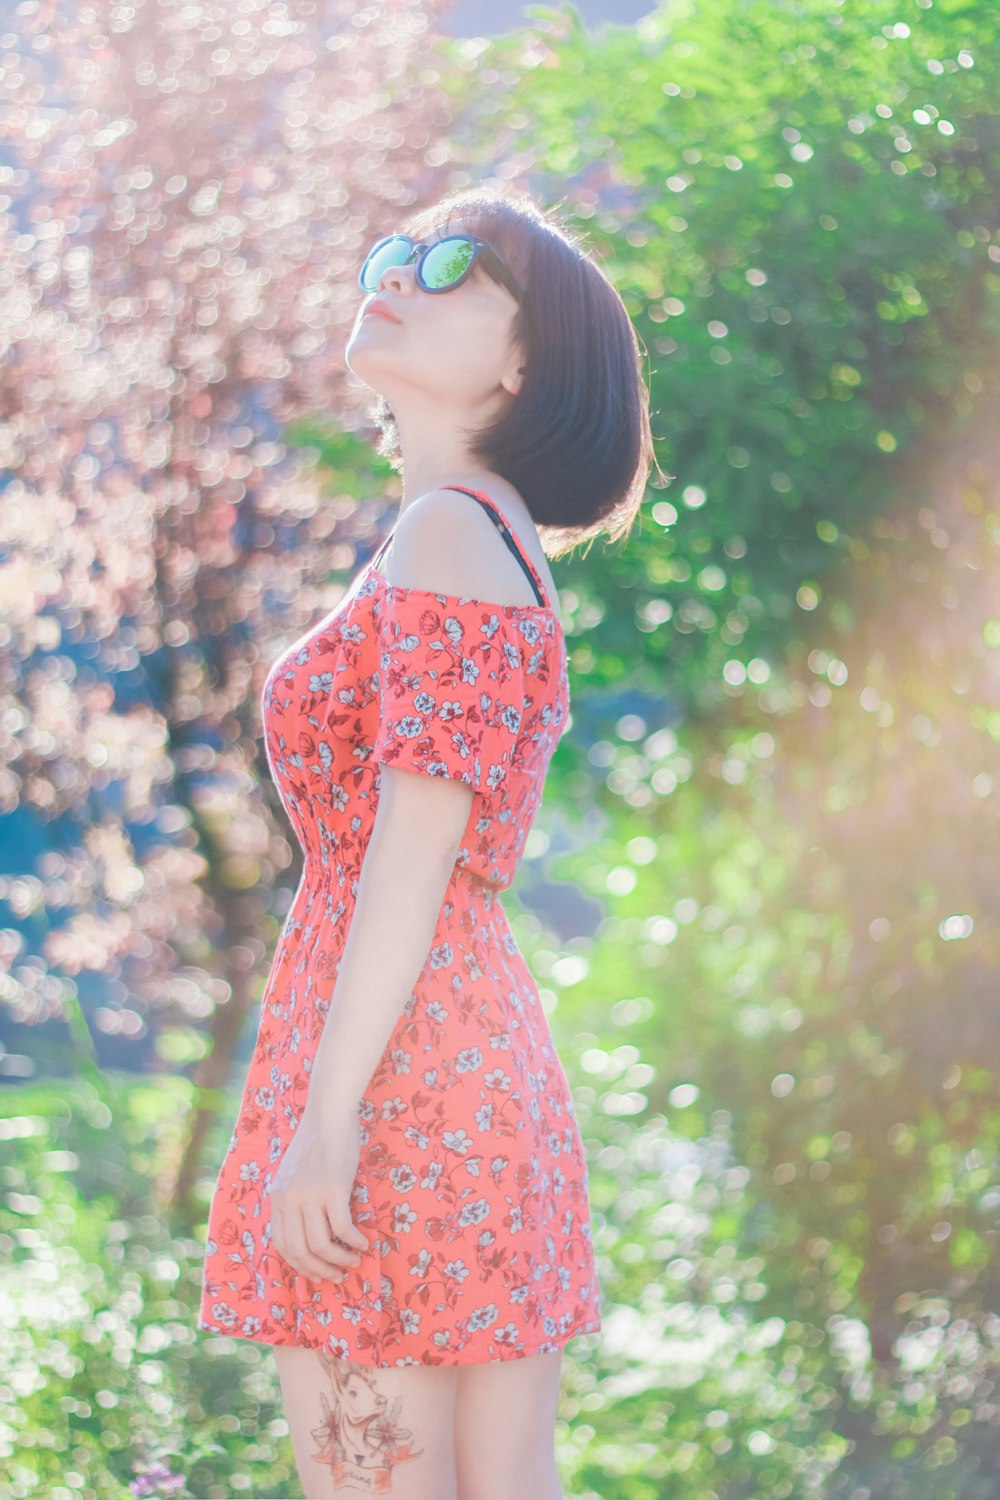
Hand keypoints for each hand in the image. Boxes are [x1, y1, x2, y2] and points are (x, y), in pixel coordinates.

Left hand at [269, 1103, 369, 1283]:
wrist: (329, 1114)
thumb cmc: (317, 1141)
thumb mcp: (296, 1173)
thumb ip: (297, 1198)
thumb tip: (311, 1229)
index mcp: (278, 1198)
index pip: (282, 1245)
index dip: (300, 1265)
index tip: (318, 1272)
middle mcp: (290, 1200)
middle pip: (299, 1252)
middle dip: (319, 1271)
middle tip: (338, 1276)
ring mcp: (310, 1195)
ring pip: (320, 1245)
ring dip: (339, 1260)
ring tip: (354, 1262)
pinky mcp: (333, 1189)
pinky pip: (343, 1228)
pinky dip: (354, 1242)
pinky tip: (365, 1243)